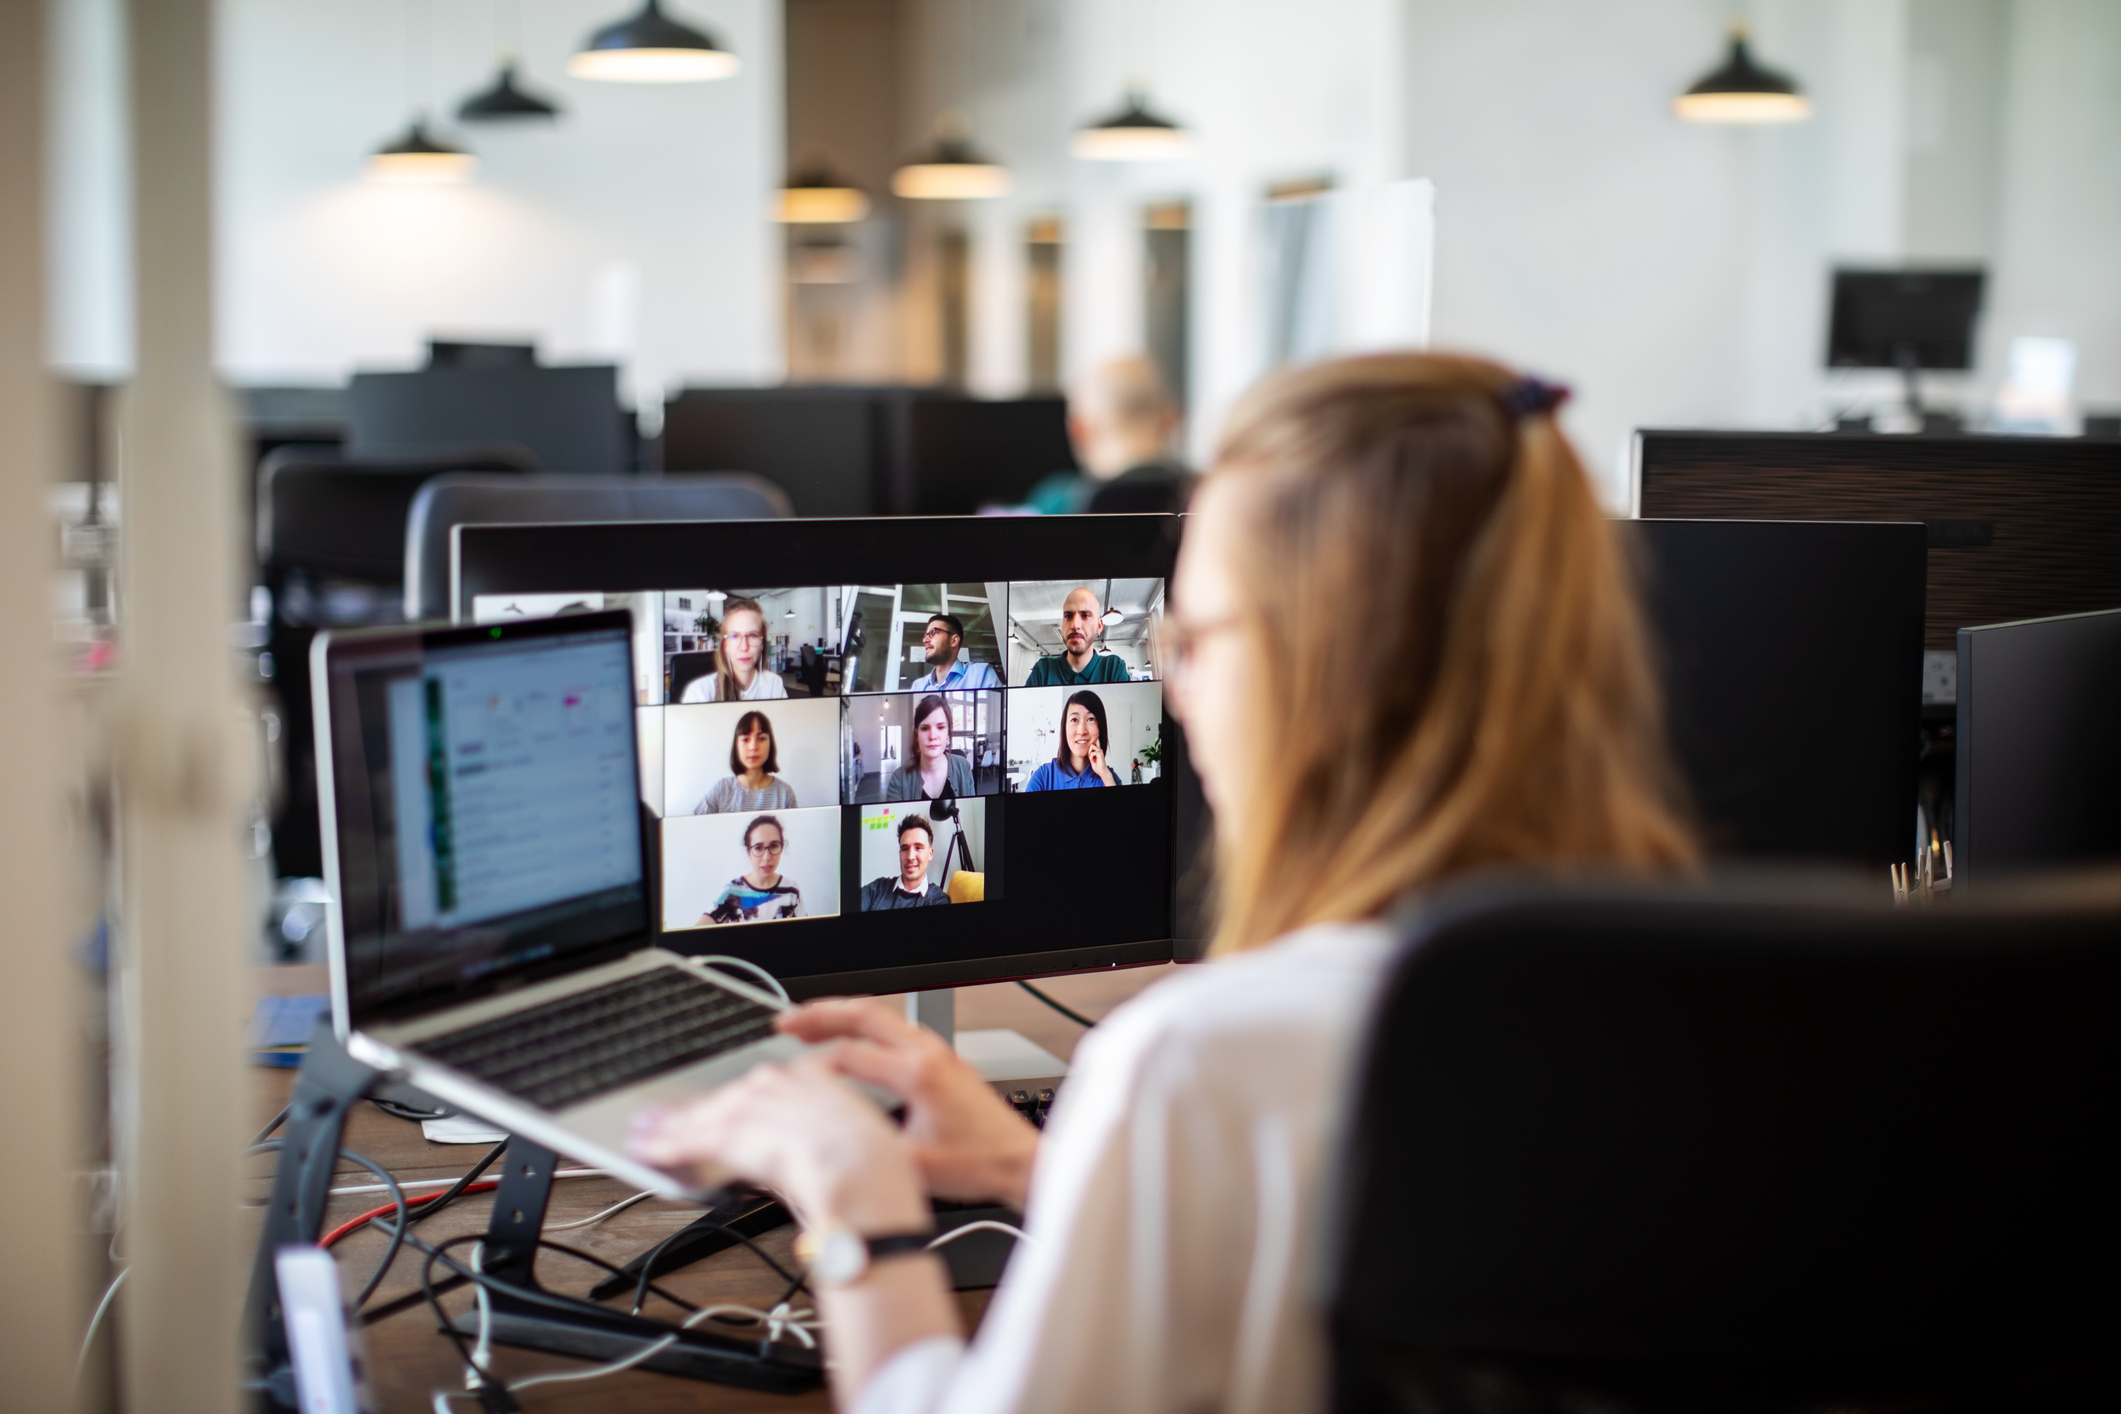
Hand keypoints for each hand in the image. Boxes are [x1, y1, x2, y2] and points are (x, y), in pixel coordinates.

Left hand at [627, 1053, 927, 1234]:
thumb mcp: (851, 1142)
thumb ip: (817, 1144)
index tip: (713, 1110)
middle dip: (691, 1113)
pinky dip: (668, 1146)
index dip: (729, 1104)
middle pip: (726, 1099)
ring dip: (672, 1130)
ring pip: (706, 1118)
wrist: (867, 1174)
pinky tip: (650, 1152)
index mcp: (813, 1078)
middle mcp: (782, 1084)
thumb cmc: (873, 1167)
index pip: (758, 1089)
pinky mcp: (736, 1132)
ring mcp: (758, 1105)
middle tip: (658, 1121)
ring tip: (645, 1138)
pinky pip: (693, 1139)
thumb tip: (797, 1165)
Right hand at [780, 999, 1039, 1208]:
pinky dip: (866, 1027)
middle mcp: (929, 1054)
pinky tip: (853, 1041)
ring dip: (843, 1015)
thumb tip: (828, 1144)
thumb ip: (868, 1149)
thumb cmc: (981, 1163)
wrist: (1020, 1161)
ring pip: (883, 1016)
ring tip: (809, 1023)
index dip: (813, 1067)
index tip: (790, 1080)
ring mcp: (938, 1052)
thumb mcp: (914, 1166)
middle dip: (820, 1013)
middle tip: (785, 1022)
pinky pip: (898, 1029)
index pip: (849, 1056)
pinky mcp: (944, 1059)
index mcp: (919, 1074)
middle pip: (865, 1013)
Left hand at [1086, 739, 1116, 786]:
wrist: (1101, 771)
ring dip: (1089, 753)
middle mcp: (1099, 749)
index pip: (1096, 742)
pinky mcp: (1100, 753)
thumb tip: (1087, 750)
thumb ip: (1090, 754)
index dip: (1095, 738)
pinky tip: (1093, 760)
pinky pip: (1092, 752)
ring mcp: (1100, 751)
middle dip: (1088, 750)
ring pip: (1091, 746)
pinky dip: (1091, 757)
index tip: (1095, 735)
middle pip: (1091, 743)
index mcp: (1098, 750)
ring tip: (1092, 758)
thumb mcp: (1092, 758)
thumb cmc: (1097, 766)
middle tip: (1091, 757)